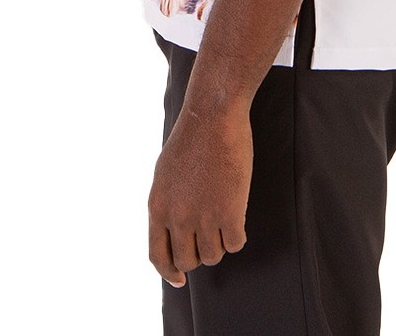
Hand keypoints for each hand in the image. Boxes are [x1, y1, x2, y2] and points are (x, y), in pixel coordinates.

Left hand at [148, 102, 251, 287]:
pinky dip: (238, 234)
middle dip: (199, 253)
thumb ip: (166, 204)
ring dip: (219, 243)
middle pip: (188, 261)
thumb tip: (171, 231)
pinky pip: (236, 243)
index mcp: (157, 207)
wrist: (213, 116)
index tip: (180, 280)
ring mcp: (203, 217)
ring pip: (213, 255)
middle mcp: (177, 217)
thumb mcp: (165, 174)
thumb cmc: (191, 138)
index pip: (158, 256)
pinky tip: (238, 215)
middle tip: (209, 236)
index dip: (169, 273)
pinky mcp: (230, 212)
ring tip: (223, 218)